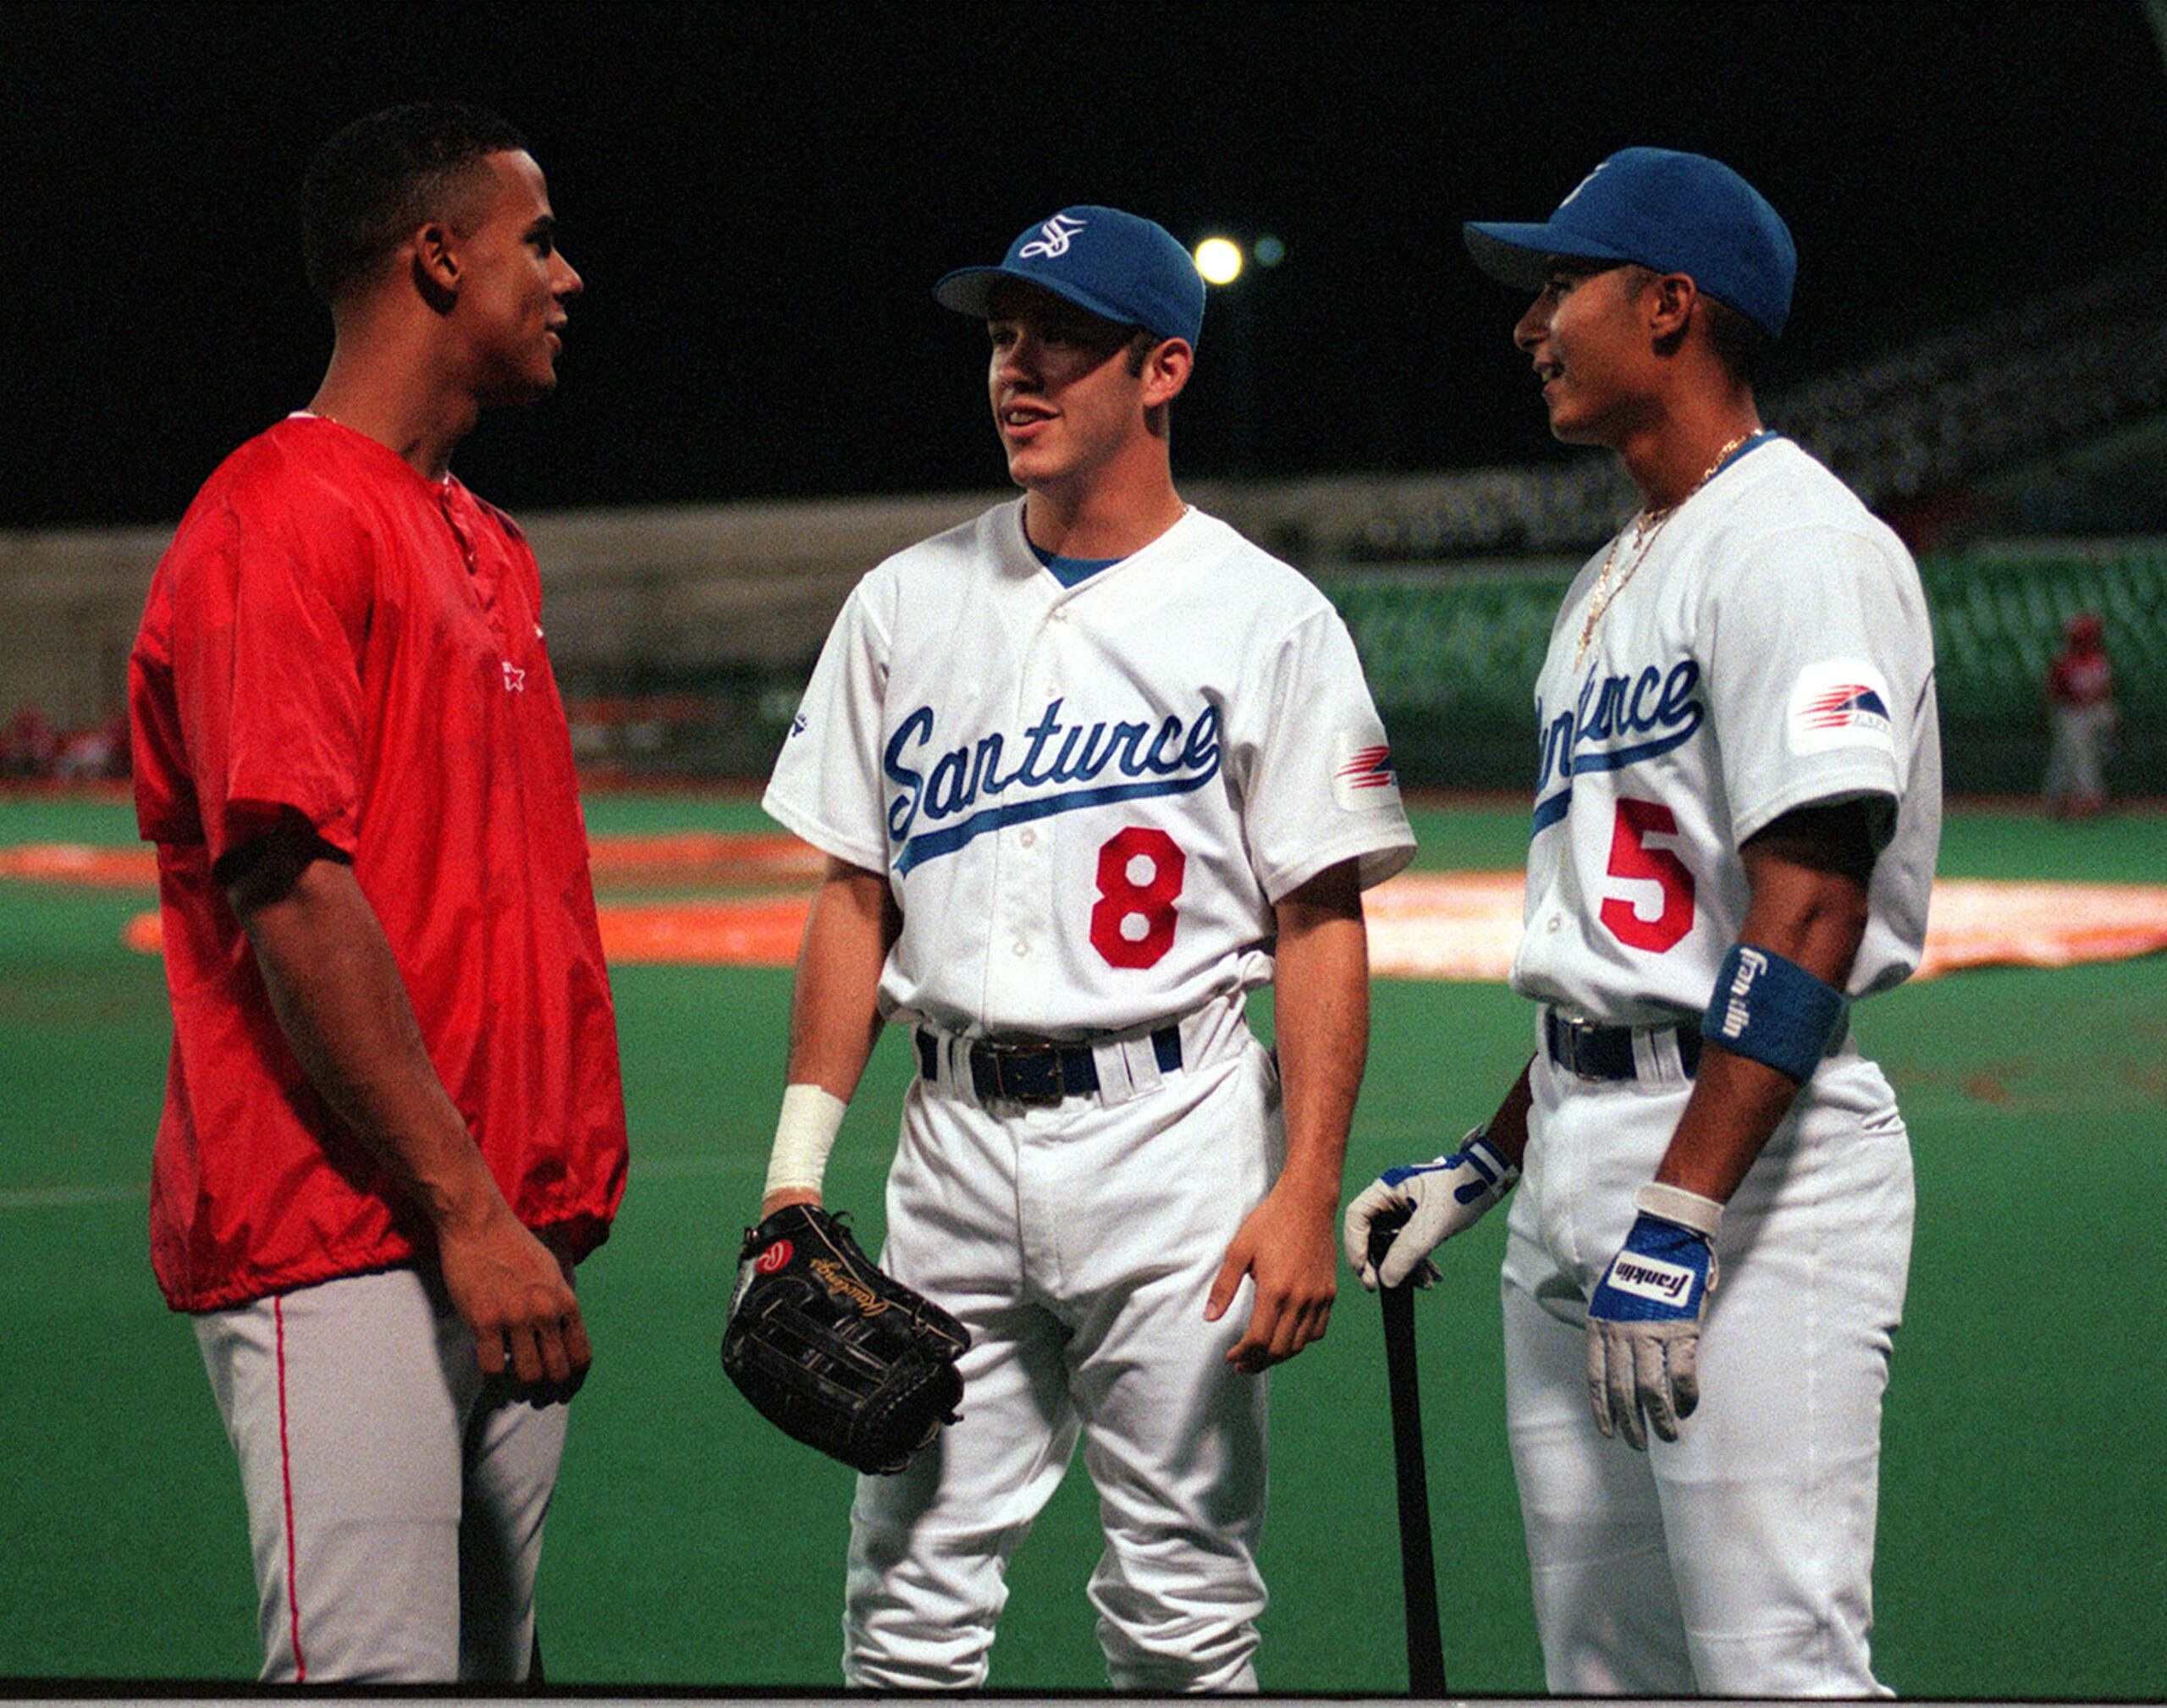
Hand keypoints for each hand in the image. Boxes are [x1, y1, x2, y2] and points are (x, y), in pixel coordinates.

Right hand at [437, 1204, 590, 1402]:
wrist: (480, 1225)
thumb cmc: (515, 1246)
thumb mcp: (553, 1270)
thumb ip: (560, 1300)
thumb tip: (565, 1331)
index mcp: (565, 1300)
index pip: (581, 1355)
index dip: (576, 1380)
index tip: (567, 1390)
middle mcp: (545, 1311)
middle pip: (557, 1372)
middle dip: (550, 1392)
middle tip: (539, 1398)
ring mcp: (515, 1317)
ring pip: (528, 1376)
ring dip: (523, 1390)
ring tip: (516, 1391)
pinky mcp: (484, 1320)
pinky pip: (492, 1368)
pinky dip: (493, 1381)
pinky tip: (492, 1379)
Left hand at [1206, 1181, 1337, 1373]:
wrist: (1308, 1203)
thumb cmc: (1270, 1222)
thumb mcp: (1238, 1250)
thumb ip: (1224, 1287)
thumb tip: (1210, 1317)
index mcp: (1274, 1289)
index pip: (1258, 1340)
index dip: (1242, 1354)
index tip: (1231, 1357)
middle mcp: (1300, 1298)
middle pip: (1280, 1349)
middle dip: (1258, 1362)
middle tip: (1242, 1364)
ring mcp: (1318, 1297)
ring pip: (1300, 1344)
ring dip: (1279, 1355)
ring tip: (1261, 1356)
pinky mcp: (1329, 1293)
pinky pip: (1318, 1330)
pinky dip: (1302, 1341)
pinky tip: (1287, 1337)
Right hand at [1343, 1131, 1516, 1290]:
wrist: (1490, 1181)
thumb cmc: (1460, 1190)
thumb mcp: (1433, 1224)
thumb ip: (1407, 1251)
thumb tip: (1386, 1280)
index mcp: (1386, 1189)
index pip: (1356, 1218)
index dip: (1355, 1247)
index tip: (1365, 1272)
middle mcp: (1390, 1200)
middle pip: (1370, 1235)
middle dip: (1377, 1263)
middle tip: (1379, 1286)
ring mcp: (1403, 1211)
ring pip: (1391, 1245)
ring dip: (1404, 1267)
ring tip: (1424, 1284)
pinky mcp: (1418, 1222)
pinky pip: (1409, 1246)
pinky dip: (1418, 1262)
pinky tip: (1432, 1277)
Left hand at [1585, 1206, 1717, 1449]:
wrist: (1666, 1239)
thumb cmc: (1640, 1270)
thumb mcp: (1610, 1298)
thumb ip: (1610, 1330)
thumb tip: (1614, 1365)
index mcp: (1601, 1325)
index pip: (1596, 1378)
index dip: (1602, 1409)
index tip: (1609, 1433)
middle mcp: (1621, 1332)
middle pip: (1622, 1389)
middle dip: (1630, 1423)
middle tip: (1638, 1444)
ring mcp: (1651, 1331)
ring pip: (1651, 1388)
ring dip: (1659, 1418)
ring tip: (1667, 1436)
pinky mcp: (1681, 1328)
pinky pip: (1682, 1372)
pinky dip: (1686, 1395)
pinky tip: (1688, 1408)